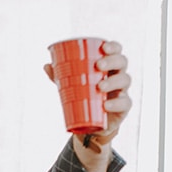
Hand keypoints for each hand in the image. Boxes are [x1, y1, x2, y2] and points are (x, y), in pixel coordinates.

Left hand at [44, 40, 131, 171]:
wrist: (92, 124)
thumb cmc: (85, 97)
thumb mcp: (72, 85)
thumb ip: (60, 76)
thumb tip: (47, 66)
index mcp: (108, 66)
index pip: (116, 51)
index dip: (113, 46)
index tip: (104, 47)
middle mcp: (118, 75)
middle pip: (122, 62)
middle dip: (112, 61)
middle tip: (99, 66)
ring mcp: (122, 91)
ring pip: (125, 80)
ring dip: (113, 82)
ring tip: (99, 87)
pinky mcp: (124, 107)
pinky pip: (125, 103)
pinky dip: (116, 103)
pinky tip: (106, 105)